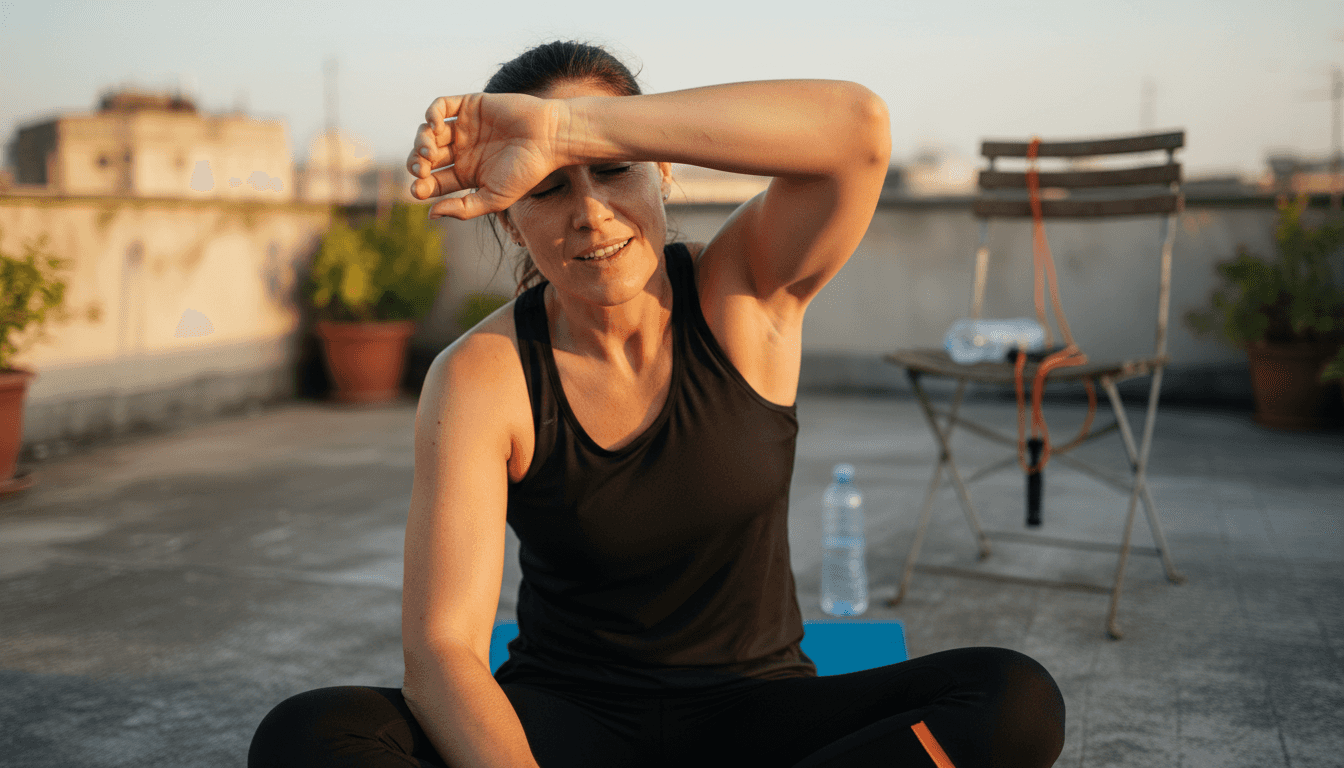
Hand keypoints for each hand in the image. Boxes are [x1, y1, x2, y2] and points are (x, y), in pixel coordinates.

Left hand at [407, 93, 570, 219]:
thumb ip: (463, 209)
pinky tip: (435, 126)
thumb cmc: (526, 172)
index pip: (434, 181)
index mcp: (466, 173)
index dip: (421, 186)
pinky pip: (440, 107)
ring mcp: (464, 127)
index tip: (418, 191)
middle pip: (426, 157)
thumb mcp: (494, 199)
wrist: (549, 139)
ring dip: (422, 142)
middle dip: (417, 164)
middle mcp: (462, 150)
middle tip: (420, 170)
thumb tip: (431, 214)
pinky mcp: (470, 106)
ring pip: (428, 132)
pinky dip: (431, 115)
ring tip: (430, 151)